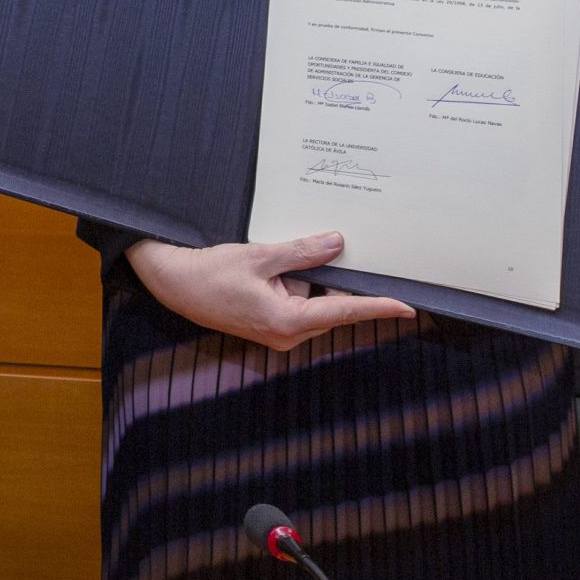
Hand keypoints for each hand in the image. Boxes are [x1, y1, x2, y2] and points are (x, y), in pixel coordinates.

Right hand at [125, 233, 415, 351]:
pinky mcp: (269, 325)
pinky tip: (274, 267)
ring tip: (277, 260)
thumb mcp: (259, 256)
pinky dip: (295, 284)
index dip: (377, 309)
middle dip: (336, 282)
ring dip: (308, 280)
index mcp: (287, 322)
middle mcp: (286, 335)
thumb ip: (301, 252)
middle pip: (330, 307)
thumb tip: (337, 244)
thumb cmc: (210, 273)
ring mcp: (278, 333)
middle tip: (345, 255)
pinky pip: (297, 304)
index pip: (343, 313)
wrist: (173, 284)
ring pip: (312, 303)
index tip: (407, 308)